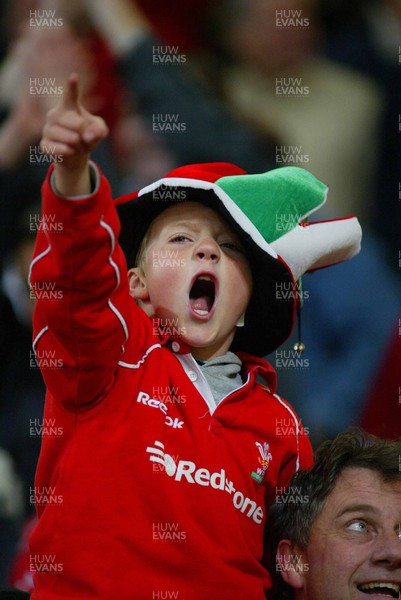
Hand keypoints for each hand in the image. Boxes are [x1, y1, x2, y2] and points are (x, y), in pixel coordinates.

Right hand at [40, 73, 108, 194]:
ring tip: (76, 145)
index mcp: (68, 106)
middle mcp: (54, 114)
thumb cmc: (87, 136)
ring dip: (79, 145)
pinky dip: (71, 153)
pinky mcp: (44, 144)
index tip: (74, 76)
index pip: (70, 95)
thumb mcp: (98, 130)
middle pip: (78, 124)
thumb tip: (92, 134)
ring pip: (71, 139)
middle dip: (85, 133)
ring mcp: (47, 129)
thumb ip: (100, 129)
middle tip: (83, 136)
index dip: (72, 87)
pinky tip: (69, 151)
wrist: (75, 154)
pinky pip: (62, 150)